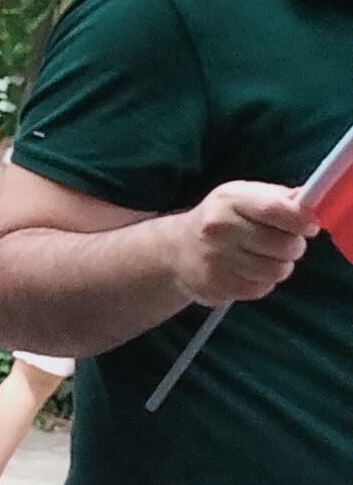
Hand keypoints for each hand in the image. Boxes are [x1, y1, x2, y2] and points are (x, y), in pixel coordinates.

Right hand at [174, 179, 315, 305]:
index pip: (275, 209)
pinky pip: (261, 288)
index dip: (301, 220)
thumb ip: (278, 197)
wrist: (174, 249)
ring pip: (276, 270)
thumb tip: (309, 202)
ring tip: (267, 258)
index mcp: (229, 199)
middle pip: (282, 244)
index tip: (309, 226)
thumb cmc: (220, 218)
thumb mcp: (243, 196)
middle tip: (284, 244)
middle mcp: (219, 228)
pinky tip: (250, 272)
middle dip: (293, 246)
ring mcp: (215, 259)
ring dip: (280, 266)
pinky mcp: (216, 285)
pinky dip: (263, 282)